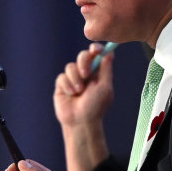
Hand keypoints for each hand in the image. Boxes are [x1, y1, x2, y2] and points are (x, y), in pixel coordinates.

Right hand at [54, 43, 113, 170]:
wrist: (80, 122)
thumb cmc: (96, 107)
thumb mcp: (105, 87)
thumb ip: (106, 69)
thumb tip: (109, 53)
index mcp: (98, 73)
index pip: (97, 55)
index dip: (96, 49)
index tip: (95, 49)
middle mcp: (86, 73)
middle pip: (83, 56)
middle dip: (83, 62)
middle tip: (85, 73)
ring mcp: (73, 78)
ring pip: (70, 66)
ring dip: (75, 78)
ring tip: (78, 91)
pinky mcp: (62, 85)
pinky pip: (62, 77)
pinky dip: (67, 85)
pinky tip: (71, 94)